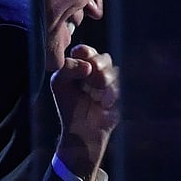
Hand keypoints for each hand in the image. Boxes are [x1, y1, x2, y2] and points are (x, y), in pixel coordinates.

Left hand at [50, 44, 119, 180]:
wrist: (81, 130)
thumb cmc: (68, 104)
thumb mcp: (59, 84)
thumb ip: (67, 69)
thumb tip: (87, 65)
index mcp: (81, 65)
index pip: (85, 50)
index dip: (85, 52)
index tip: (80, 56)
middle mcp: (97, 71)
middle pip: (103, 58)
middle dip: (97, 66)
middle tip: (89, 77)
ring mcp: (111, 82)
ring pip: (113, 72)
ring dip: (102, 82)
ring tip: (94, 96)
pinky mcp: (120, 94)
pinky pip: (119, 88)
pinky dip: (109, 96)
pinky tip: (103, 105)